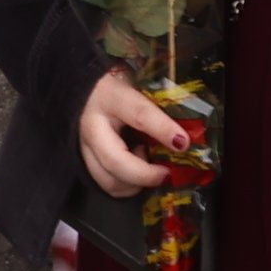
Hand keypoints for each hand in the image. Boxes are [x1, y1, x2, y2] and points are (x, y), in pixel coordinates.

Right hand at [77, 71, 197, 194]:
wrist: (86, 90)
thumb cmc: (119, 85)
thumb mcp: (139, 84)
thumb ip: (161, 104)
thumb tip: (187, 131)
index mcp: (111, 96)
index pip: (139, 115)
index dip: (162, 130)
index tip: (183, 143)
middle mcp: (92, 125)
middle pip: (115, 161)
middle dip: (145, 175)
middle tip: (167, 172)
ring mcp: (84, 147)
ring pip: (109, 180)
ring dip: (136, 183)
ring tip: (149, 167)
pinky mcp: (85, 161)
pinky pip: (107, 185)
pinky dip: (127, 185)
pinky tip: (135, 168)